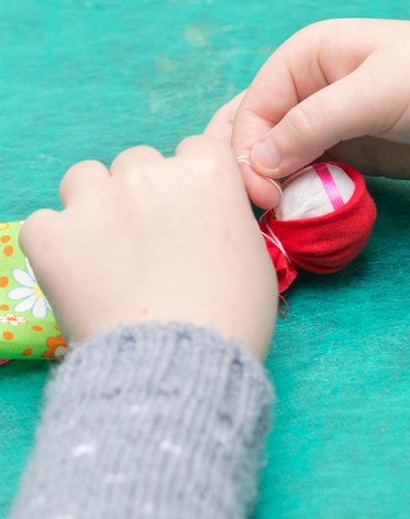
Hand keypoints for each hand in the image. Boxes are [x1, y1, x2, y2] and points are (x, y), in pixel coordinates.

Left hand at [19, 136, 277, 361]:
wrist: (178, 368)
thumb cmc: (230, 321)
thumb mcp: (255, 261)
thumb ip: (229, 221)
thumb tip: (210, 218)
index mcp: (206, 174)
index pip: (195, 150)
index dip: (194, 184)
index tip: (192, 214)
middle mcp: (149, 176)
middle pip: (139, 163)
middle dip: (144, 196)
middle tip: (151, 246)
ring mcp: (95, 203)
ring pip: (85, 178)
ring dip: (95, 206)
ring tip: (108, 255)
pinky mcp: (52, 236)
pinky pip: (45, 223)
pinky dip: (57, 245)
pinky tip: (78, 276)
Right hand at [204, 18, 409, 208]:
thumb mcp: (375, 94)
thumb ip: (313, 125)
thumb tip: (255, 162)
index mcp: (307, 56)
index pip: (254, 108)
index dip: (246, 152)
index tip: (260, 194)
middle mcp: (310, 90)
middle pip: (259, 136)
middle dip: (254, 173)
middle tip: (264, 211)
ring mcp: (330, 127)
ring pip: (281, 162)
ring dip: (277, 190)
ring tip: (279, 220)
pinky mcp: (350, 157)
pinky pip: (312, 179)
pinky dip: (303, 197)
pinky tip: (302, 216)